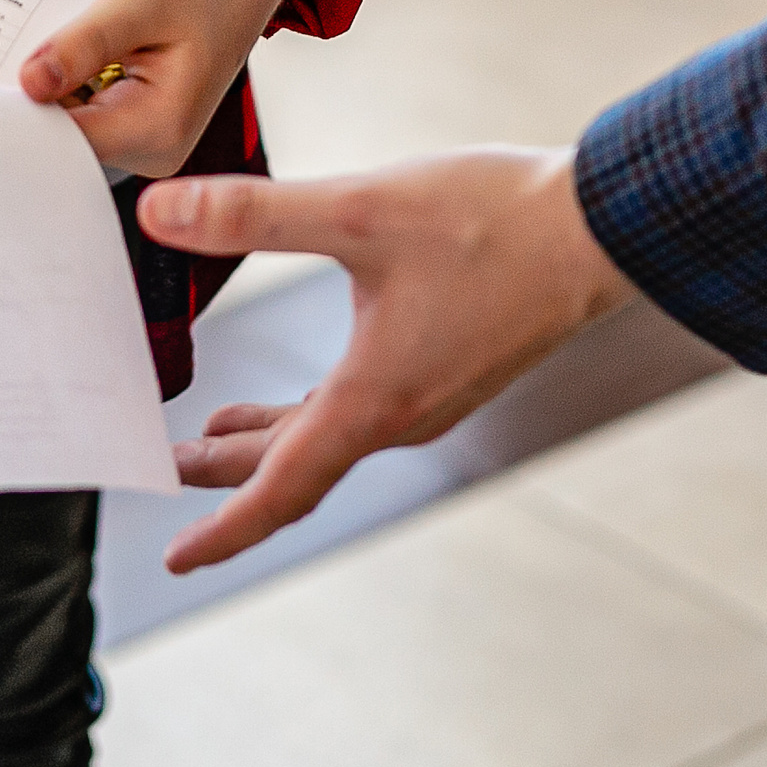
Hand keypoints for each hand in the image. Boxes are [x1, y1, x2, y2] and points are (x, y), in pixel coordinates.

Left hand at [18, 0, 331, 177]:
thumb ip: (84, 43)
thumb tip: (29, 85)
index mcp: (159, 129)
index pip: (62, 143)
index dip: (15, 115)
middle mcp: (152, 151)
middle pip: (60, 141)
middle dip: (23, 102)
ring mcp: (142, 143)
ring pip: (64, 128)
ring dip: (39, 91)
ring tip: (16, 48)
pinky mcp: (131, 127)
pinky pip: (77, 114)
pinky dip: (57, 85)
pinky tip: (46, 55)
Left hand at [137, 148, 638, 571]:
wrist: (604, 227)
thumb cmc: (495, 222)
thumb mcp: (359, 209)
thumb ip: (255, 214)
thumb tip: (161, 212)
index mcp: (373, 400)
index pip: (279, 489)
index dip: (222, 527)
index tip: (176, 558)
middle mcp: (402, 414)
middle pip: (296, 467)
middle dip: (226, 475)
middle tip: (164, 470)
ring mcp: (432, 396)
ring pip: (330, 437)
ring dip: (268, 441)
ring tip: (216, 431)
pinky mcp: (451, 368)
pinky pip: (365, 411)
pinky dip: (314, 412)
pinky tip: (308, 382)